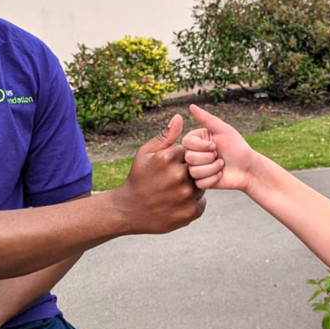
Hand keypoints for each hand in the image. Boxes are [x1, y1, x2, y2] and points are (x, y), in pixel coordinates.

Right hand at [112, 114, 205, 234]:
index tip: (171, 167)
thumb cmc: (138, 178)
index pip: (190, 151)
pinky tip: (177, 203)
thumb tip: (179, 117)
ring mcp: (186, 195)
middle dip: (189, 172)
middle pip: (198, 167)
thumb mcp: (145, 154)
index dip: (182, 159)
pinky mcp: (191, 211)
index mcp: (168, 158)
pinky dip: (192, 203)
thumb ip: (165, 136)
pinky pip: (201, 202)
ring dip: (192, 187)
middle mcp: (179, 175)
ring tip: (174, 192)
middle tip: (173, 181)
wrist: (128, 211)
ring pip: (201, 185)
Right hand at [183, 104, 257, 191]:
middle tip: (220, 156)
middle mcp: (195, 154)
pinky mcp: (201, 182)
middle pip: (189, 157)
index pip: (186, 142)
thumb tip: (191, 106)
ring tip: (222, 165)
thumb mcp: (223, 130)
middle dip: (208, 158)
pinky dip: (213, 178)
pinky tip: (221, 175)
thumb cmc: (237, 147)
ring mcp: (197, 169)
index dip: (201, 145)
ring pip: (194, 171)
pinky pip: (200, 183)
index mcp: (198, 140)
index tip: (215, 145)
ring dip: (213, 168)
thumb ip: (206, 119)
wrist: (249, 169)